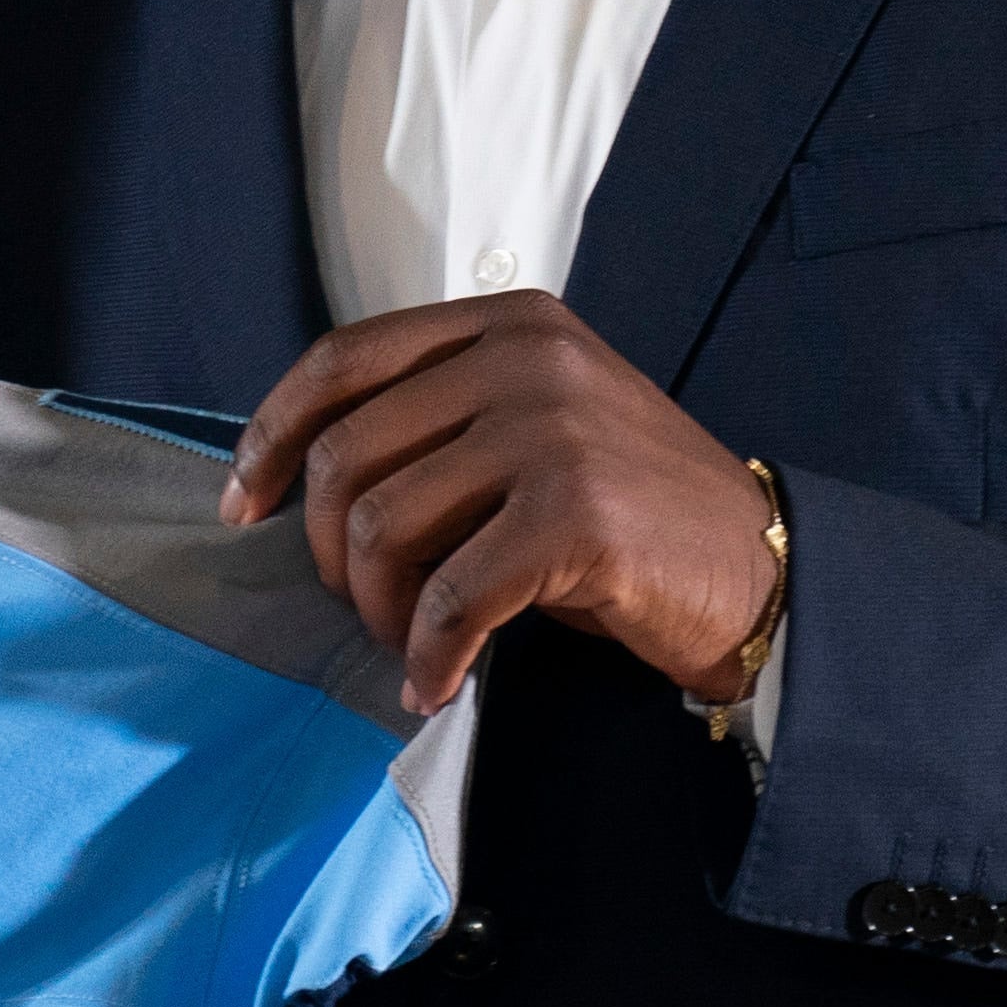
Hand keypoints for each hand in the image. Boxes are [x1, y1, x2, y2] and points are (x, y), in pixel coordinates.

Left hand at [224, 292, 779, 714]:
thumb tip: (296, 479)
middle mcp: (528, 358)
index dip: (272, 436)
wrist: (761, 572)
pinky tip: (437, 683)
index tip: (245, 506)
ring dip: (380, 609)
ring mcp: (555, 430)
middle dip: (333, 550)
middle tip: (364, 605)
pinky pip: (450, 598)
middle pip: (349, 453)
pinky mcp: (577, 515)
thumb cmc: (627, 515)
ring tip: (410, 644)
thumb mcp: (531, 426)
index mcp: (507, 323)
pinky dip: (428, 655)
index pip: (341, 360)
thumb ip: (435, 420)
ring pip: (386, 526)